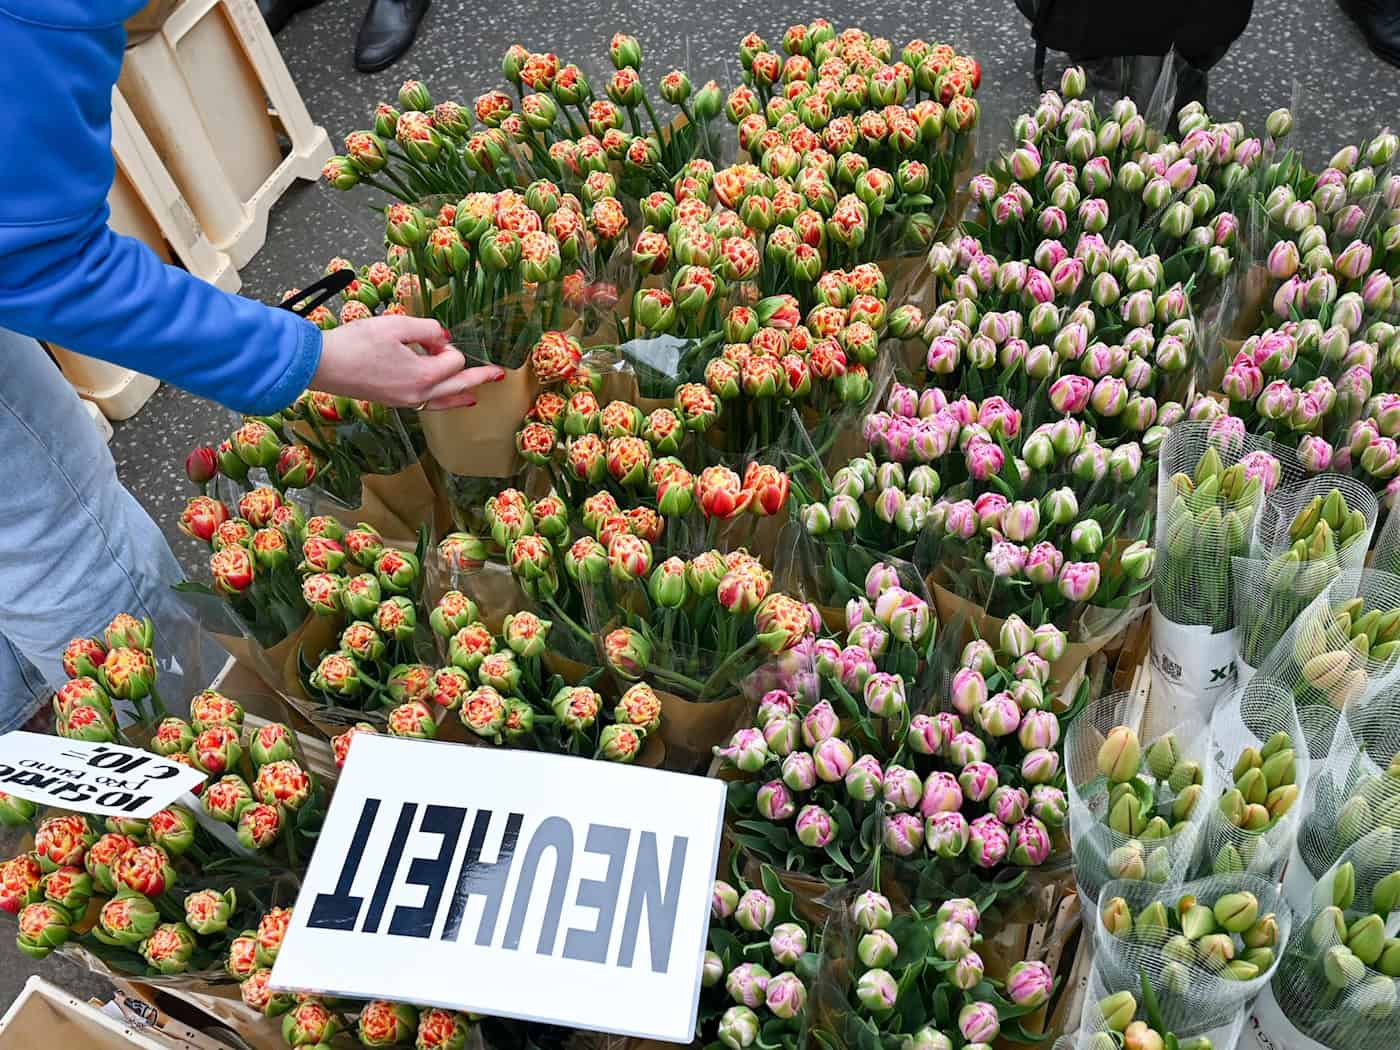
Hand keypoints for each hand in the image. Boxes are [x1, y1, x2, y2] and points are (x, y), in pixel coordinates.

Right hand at [311, 315, 503, 408]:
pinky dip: (441, 401)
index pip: (453, 360)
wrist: (321, 364)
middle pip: (458, 387)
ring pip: (443, 402)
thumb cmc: (355, 343)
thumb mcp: (396, 325)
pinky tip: (443, 399)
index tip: (431, 336)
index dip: (445, 344)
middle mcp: (418, 395)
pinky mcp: (393, 402)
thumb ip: (427, 329)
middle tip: (498, 374)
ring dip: (461, 395)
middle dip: (479, 378)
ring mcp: (405, 402)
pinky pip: (427, 405)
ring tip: (476, 394)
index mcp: (423, 376)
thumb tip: (444, 338)